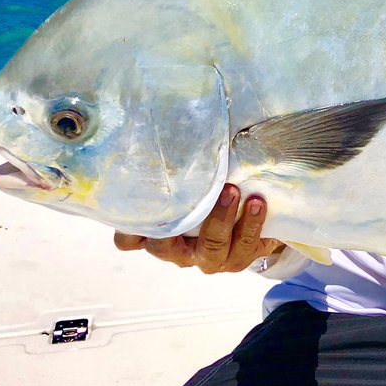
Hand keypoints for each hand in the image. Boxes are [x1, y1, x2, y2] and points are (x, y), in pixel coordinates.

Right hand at [113, 184, 284, 273]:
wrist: (249, 216)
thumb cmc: (206, 191)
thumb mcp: (188, 181)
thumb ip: (174, 168)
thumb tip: (169, 126)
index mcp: (156, 234)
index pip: (129, 239)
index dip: (128, 229)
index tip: (136, 203)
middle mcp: (177, 251)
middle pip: (165, 246)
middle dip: (180, 219)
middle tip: (192, 188)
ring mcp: (207, 257)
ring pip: (209, 247)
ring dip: (221, 218)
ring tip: (234, 191)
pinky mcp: (238, 258)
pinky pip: (244, 247)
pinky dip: (251, 225)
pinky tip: (257, 203)